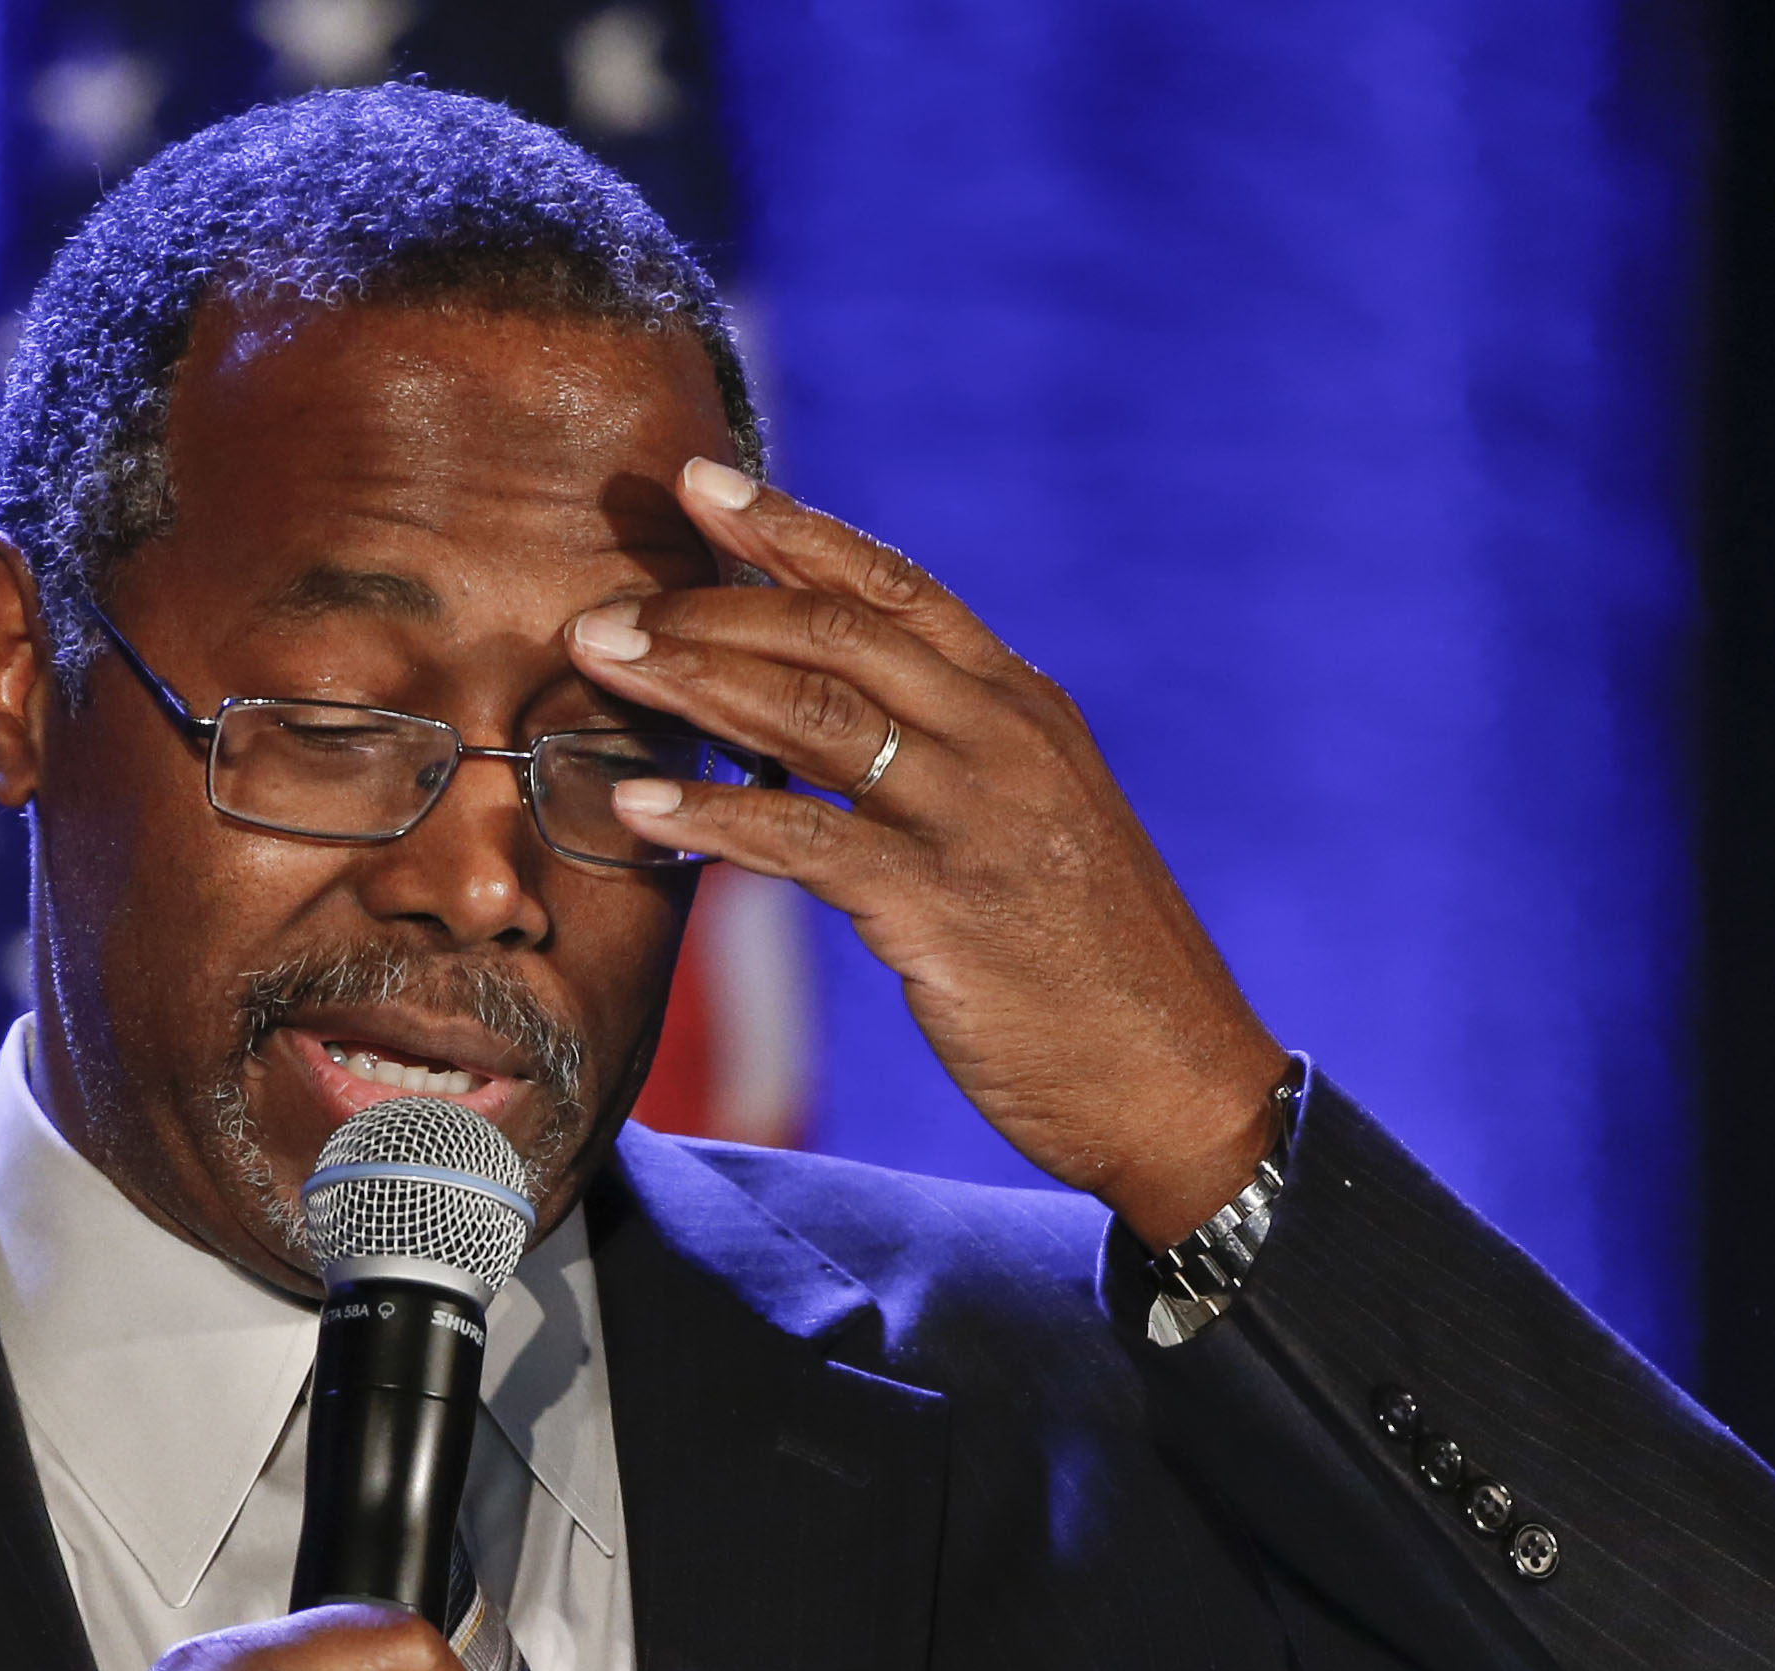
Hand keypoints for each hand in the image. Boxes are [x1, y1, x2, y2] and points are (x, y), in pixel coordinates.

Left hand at [569, 459, 1289, 1245]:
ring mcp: (977, 820)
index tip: (702, 483)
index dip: (792, 529)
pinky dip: (710, 817)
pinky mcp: (943, 910)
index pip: (895, 587)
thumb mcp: (1037, 825)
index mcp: (1025, 707)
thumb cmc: (1094, 968)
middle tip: (604, 607)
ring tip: (596, 663)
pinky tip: (638, 807)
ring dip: (691, 680)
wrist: (1178, 1083)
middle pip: (837, 634)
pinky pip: (802, 841)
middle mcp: (1005, 741)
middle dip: (710, 606)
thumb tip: (829, 720)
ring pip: (812, 713)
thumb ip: (953, 758)